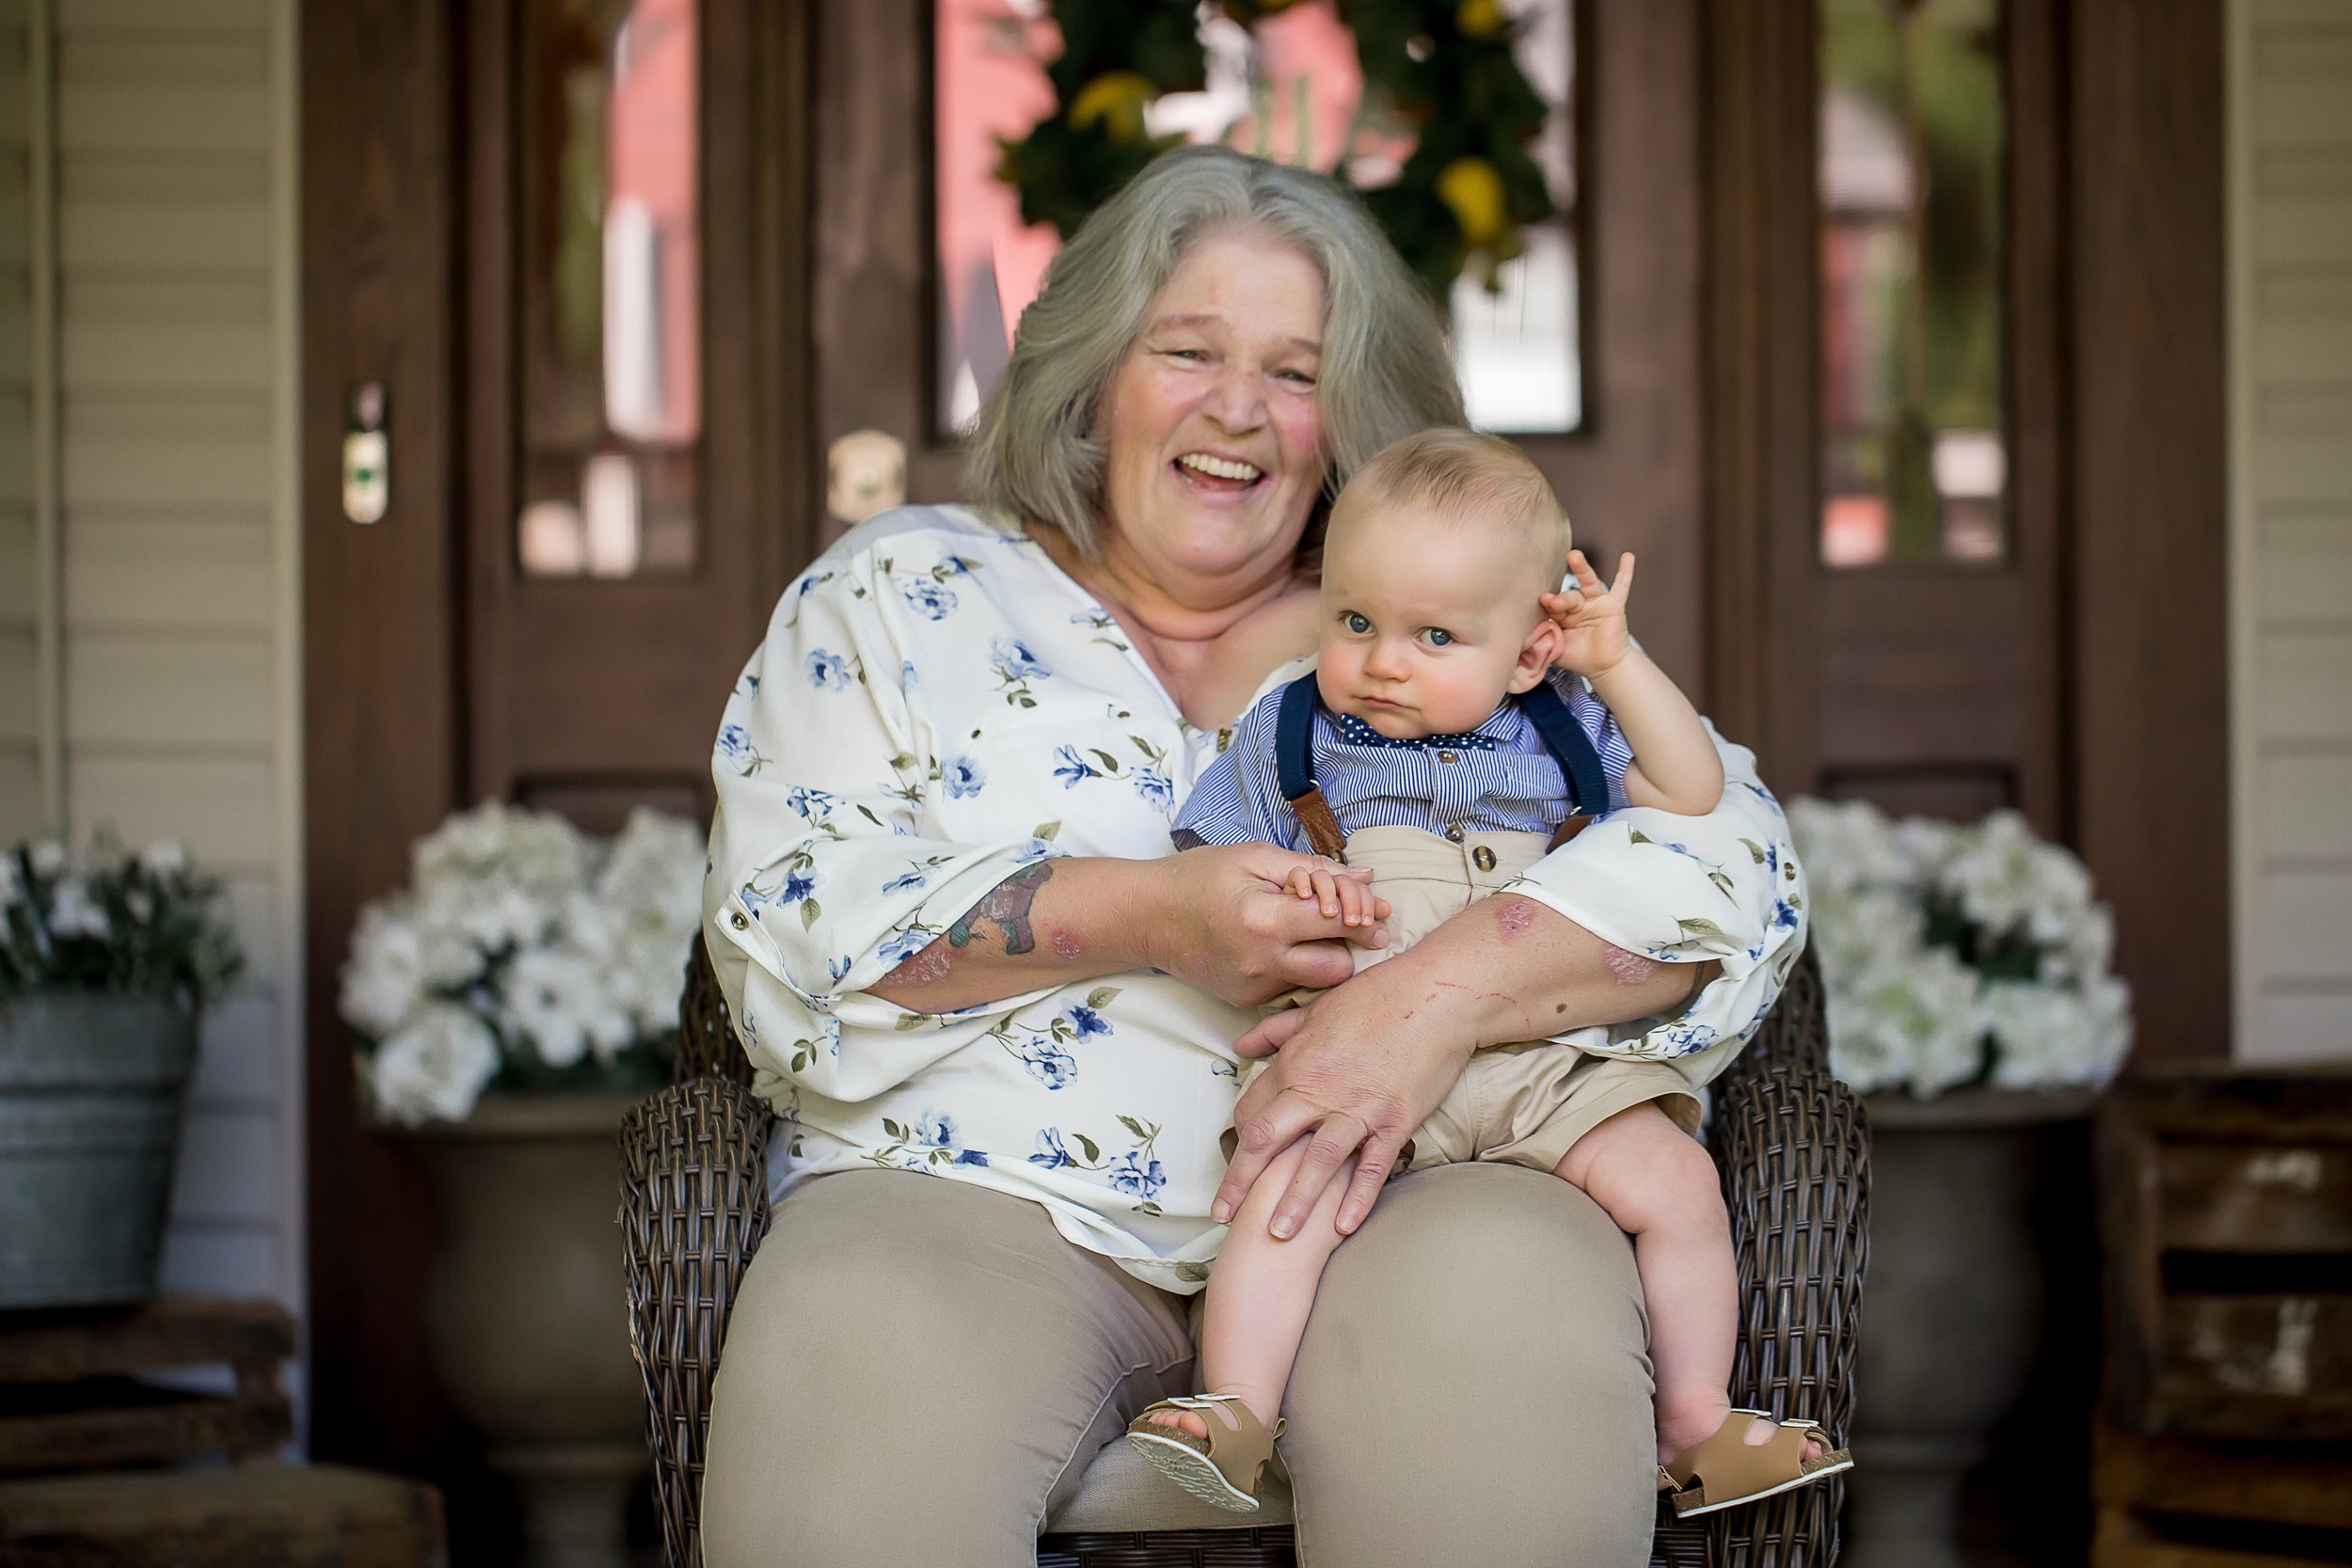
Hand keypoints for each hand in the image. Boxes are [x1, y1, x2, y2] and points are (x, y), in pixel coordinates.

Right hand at [1146, 843, 1389, 1007]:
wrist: (1146, 917)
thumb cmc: (1198, 877)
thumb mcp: (1254, 859)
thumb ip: (1312, 870)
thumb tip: (1364, 879)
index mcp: (1264, 920)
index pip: (1335, 923)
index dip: (1364, 914)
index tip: (1378, 910)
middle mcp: (1261, 962)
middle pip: (1338, 968)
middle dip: (1349, 946)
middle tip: (1343, 924)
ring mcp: (1252, 988)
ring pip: (1316, 983)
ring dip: (1322, 958)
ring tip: (1303, 931)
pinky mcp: (1245, 1000)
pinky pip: (1289, 988)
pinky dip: (1294, 968)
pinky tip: (1277, 946)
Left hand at [1211, 951, 1478, 1238]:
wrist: (1436, 996)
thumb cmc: (1378, 996)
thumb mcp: (1316, 1007)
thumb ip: (1275, 1031)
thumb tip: (1240, 1046)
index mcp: (1296, 1061)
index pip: (1252, 1108)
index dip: (1237, 1138)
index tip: (1233, 1162)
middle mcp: (1319, 1089)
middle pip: (1267, 1141)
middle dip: (1241, 1182)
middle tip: (1225, 1215)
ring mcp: (1358, 1108)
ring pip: (1316, 1162)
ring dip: (1294, 1202)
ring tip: (1276, 1235)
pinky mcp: (1395, 1121)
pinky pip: (1372, 1167)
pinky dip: (1357, 1198)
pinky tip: (1342, 1227)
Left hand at [1537, 549, 1635, 678]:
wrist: (1604, 668)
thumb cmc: (1577, 658)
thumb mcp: (1555, 650)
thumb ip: (1542, 642)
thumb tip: (1524, 638)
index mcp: (1561, 615)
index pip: (1553, 606)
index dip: (1548, 605)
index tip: (1543, 602)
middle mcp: (1578, 606)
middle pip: (1568, 595)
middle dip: (1562, 599)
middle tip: (1554, 601)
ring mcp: (1596, 603)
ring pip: (1588, 583)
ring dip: (1581, 568)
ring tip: (1573, 556)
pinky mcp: (1614, 606)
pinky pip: (1621, 587)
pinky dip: (1625, 572)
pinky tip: (1627, 556)